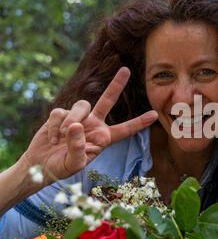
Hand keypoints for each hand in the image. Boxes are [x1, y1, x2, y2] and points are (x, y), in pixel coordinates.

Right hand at [20, 67, 157, 186]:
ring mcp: (79, 117)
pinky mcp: (62, 114)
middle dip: (116, 85)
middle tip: (126, 70)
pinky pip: (60, 112)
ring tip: (61, 137)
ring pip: (81, 106)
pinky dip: (55, 126)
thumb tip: (76, 125)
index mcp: (103, 138)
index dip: (139, 123)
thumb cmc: (63, 167)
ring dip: (71, 120)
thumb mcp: (74, 164)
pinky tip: (52, 138)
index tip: (155, 115)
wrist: (42, 165)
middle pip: (107, 100)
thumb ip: (77, 147)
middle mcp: (94, 125)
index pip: (125, 130)